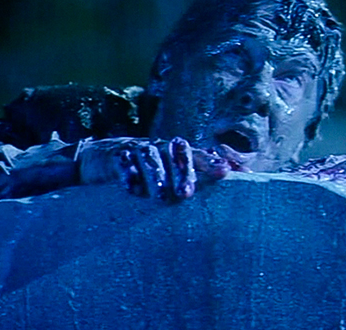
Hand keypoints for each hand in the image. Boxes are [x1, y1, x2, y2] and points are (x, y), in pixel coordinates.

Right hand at [77, 137, 233, 200]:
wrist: (103, 158)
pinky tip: (132, 191)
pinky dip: (128, 174)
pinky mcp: (114, 156)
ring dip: (157, 176)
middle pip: (175, 151)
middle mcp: (159, 147)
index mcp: (176, 152)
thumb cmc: (147, 171)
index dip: (210, 161)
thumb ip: (202, 173)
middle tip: (186, 194)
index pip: (197, 153)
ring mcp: (136, 149)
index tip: (225, 171)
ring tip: (162, 198)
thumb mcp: (172, 172)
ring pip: (150, 156)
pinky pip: (121, 161)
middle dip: (183, 171)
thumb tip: (241, 174)